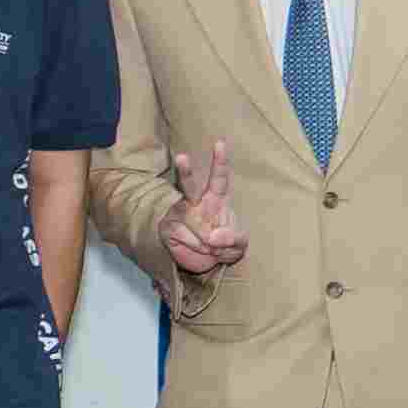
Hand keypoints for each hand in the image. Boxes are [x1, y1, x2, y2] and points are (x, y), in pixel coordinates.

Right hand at [157, 138, 247, 276]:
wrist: (206, 264)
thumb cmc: (225, 245)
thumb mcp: (239, 244)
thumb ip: (234, 238)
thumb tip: (214, 237)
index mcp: (217, 199)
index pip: (219, 177)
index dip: (220, 161)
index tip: (219, 143)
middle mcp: (196, 202)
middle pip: (189, 184)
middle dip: (185, 171)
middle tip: (182, 157)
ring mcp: (180, 215)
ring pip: (187, 217)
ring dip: (202, 236)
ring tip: (212, 247)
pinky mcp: (169, 229)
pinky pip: (183, 237)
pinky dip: (196, 248)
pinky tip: (201, 250)